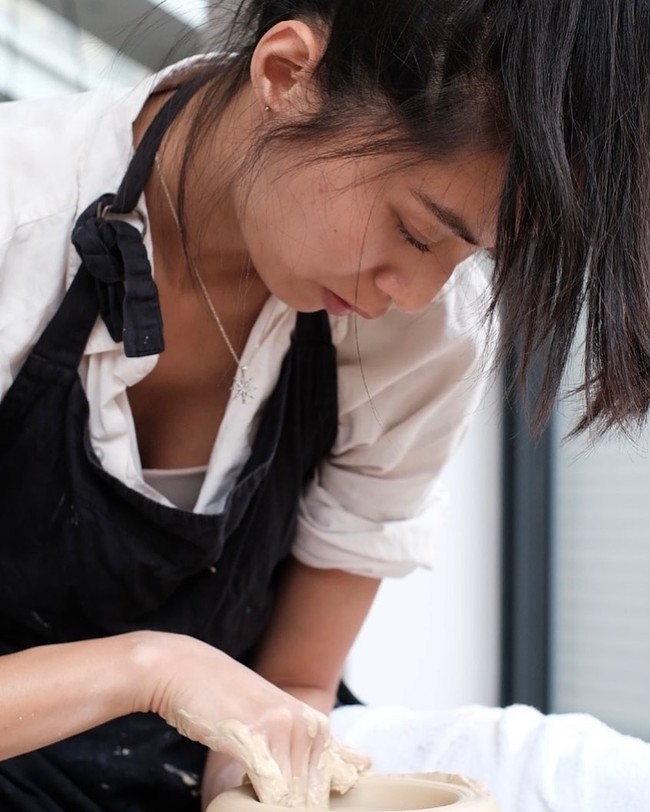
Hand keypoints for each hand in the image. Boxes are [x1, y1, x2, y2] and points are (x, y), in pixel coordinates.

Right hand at [138, 633, 369, 806]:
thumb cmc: (227, 699)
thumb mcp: (282, 719)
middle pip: (312, 798)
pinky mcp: (256, 740)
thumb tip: (365, 765)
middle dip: (294, 806)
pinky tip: (245, 797)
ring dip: (274, 807)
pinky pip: (271, 793)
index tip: (301, 797)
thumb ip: (321, 745)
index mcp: (316, 726)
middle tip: (264, 784)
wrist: (186, 670)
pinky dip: (260, 806)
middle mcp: (308, 727)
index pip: (336, 782)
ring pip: (293, 800)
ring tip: (253, 791)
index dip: (314, 799)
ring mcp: (283, 732)